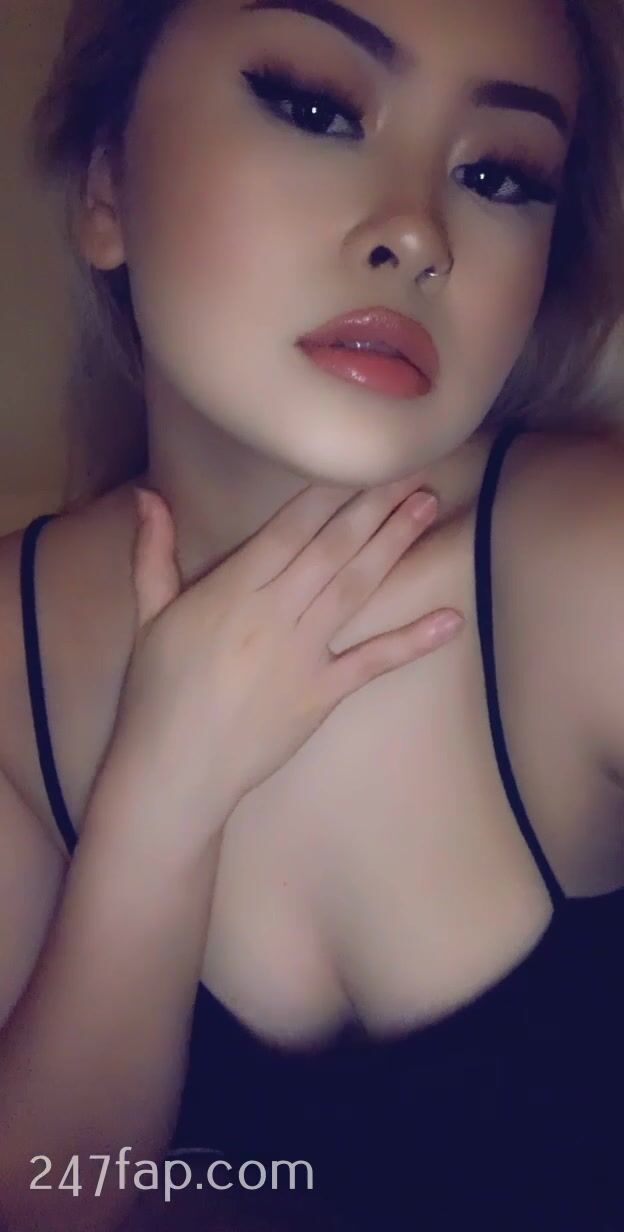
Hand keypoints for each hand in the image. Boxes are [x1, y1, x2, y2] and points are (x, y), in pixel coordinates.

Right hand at [110, 477, 463, 837]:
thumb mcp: (148, 616)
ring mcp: (304, 656)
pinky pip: (373, 662)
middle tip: (413, 472)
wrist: (176, 769)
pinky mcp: (323, 694)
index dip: (326, 495)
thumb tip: (148, 496)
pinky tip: (451, 620)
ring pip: (356, 588)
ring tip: (428, 508)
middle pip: (332, 550)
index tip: (358, 463)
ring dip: (395, 546)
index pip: (288, 531)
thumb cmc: (157, 692)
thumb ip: (154, 554)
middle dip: (374, 508)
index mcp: (232, 592)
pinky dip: (413, 642)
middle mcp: (275, 615)